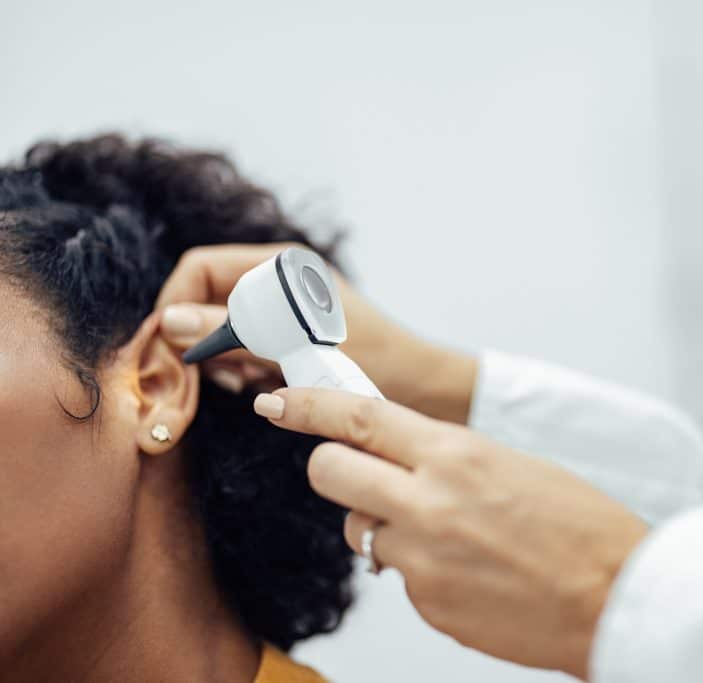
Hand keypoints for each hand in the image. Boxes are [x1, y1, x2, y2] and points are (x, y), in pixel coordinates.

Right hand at [154, 243, 476, 421]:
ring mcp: (285, 309)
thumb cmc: (378, 361)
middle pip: (206, 298)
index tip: (169, 347)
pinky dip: (245, 369)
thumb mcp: (300, 348)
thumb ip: (234, 332)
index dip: (177, 304)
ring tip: (249, 384)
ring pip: (223, 329)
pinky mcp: (291, 337)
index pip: (201, 267)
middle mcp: (279, 281)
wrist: (425, 388)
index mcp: (283, 266)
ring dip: (226, 360)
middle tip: (222, 378)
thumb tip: (171, 322)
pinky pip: (247, 349)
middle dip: (203, 339)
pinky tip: (264, 388)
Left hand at [252, 387, 648, 679]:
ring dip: (385, 527)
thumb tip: (394, 458)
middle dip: (333, 470)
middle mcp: (429, 502)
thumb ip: (443, 458)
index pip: (358, 418)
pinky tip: (468, 571)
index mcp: (455, 454)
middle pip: (330, 473)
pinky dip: (421, 570)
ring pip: (360, 531)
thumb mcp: (510, 464)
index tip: (277, 402)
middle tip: (355, 475)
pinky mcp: (427, 605)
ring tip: (447, 535)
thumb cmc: (578, 524)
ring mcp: (423, 559)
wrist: (614, 595)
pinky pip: (399, 576)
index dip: (307, 406)